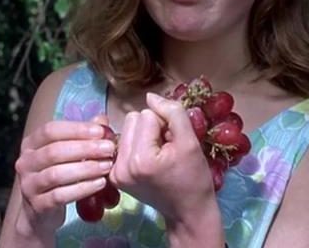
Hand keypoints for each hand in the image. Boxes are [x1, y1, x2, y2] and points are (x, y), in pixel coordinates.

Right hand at [14, 119, 115, 235]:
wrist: (40, 212)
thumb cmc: (57, 176)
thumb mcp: (66, 154)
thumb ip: (82, 136)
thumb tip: (101, 120)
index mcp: (30, 144)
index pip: (50, 130)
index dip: (76, 129)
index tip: (101, 131)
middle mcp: (25, 163)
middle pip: (54, 151)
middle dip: (85, 148)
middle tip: (109, 149)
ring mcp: (29, 185)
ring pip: (57, 174)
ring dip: (86, 168)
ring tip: (107, 166)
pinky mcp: (37, 206)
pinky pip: (60, 195)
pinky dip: (83, 189)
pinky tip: (100, 184)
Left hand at [110, 93, 218, 223]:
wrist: (188, 211)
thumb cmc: (194, 178)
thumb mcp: (190, 142)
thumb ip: (173, 113)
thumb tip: (150, 96)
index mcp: (140, 159)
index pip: (147, 115)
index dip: (165, 124)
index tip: (174, 144)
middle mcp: (122, 166)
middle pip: (132, 119)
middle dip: (152, 128)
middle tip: (166, 148)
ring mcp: (115, 172)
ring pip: (126, 128)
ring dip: (144, 135)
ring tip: (158, 154)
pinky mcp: (114, 176)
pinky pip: (122, 143)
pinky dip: (136, 146)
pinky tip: (148, 160)